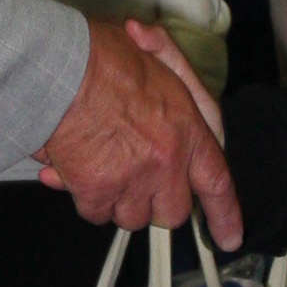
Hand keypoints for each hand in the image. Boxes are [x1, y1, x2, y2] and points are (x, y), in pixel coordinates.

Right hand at [38, 18, 242, 247]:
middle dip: (156, 202)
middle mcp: (165, 162)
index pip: (217, 183)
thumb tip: (164, 67)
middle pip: (171, 212)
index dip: (225, 216)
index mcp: (187, 131)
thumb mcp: (150, 49)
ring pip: (131, 216)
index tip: (229, 236)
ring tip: (103, 165)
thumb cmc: (99, 57)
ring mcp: (131, 181)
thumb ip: (168, 65)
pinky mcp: (96, 191)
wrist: (58, 70)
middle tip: (138, 179)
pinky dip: (86, 197)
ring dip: (119, 200)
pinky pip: (96, 213)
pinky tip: (76, 169)